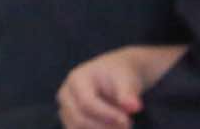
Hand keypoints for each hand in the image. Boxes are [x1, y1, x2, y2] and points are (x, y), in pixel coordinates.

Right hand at [57, 43, 185, 128]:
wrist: (114, 75)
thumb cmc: (118, 76)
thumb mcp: (126, 80)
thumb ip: (128, 93)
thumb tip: (134, 107)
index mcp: (76, 79)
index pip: (86, 102)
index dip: (107, 114)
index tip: (127, 120)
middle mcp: (66, 94)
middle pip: (78, 118)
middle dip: (104, 127)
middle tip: (126, 125)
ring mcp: (65, 107)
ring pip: (76, 127)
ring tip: (119, 126)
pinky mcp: (69, 118)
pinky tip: (111, 127)